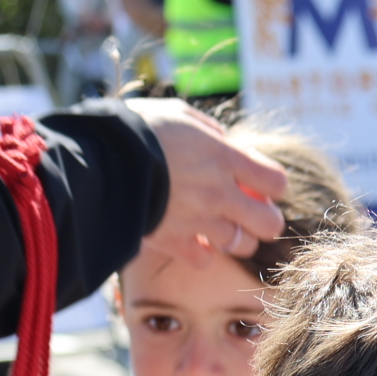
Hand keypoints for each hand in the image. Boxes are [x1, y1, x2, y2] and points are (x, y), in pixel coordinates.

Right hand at [130, 99, 289, 264]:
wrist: (100, 160)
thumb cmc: (137, 129)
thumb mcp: (178, 115)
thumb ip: (209, 131)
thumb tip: (223, 140)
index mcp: (224, 157)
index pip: (276, 181)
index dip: (271, 184)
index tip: (255, 181)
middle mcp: (219, 193)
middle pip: (270, 223)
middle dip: (265, 219)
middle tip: (248, 211)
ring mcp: (199, 221)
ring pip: (242, 245)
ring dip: (235, 237)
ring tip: (217, 224)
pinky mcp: (174, 241)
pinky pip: (203, 260)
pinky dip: (200, 253)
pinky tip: (190, 239)